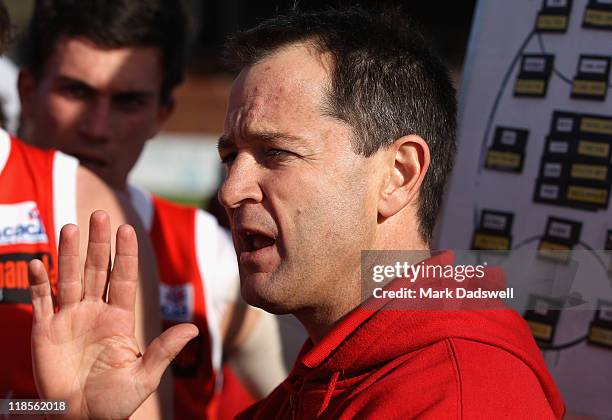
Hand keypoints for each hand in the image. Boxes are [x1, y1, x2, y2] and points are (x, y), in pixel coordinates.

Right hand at [28, 210, 197, 418]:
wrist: (81, 419)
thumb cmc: (115, 401)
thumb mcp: (144, 377)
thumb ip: (164, 351)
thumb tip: (193, 329)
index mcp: (119, 319)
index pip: (122, 279)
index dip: (124, 255)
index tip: (128, 229)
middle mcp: (94, 312)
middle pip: (96, 270)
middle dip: (98, 243)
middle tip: (100, 215)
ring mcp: (69, 319)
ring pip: (68, 278)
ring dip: (68, 254)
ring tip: (70, 227)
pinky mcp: (44, 331)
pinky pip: (41, 301)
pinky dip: (38, 283)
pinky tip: (39, 263)